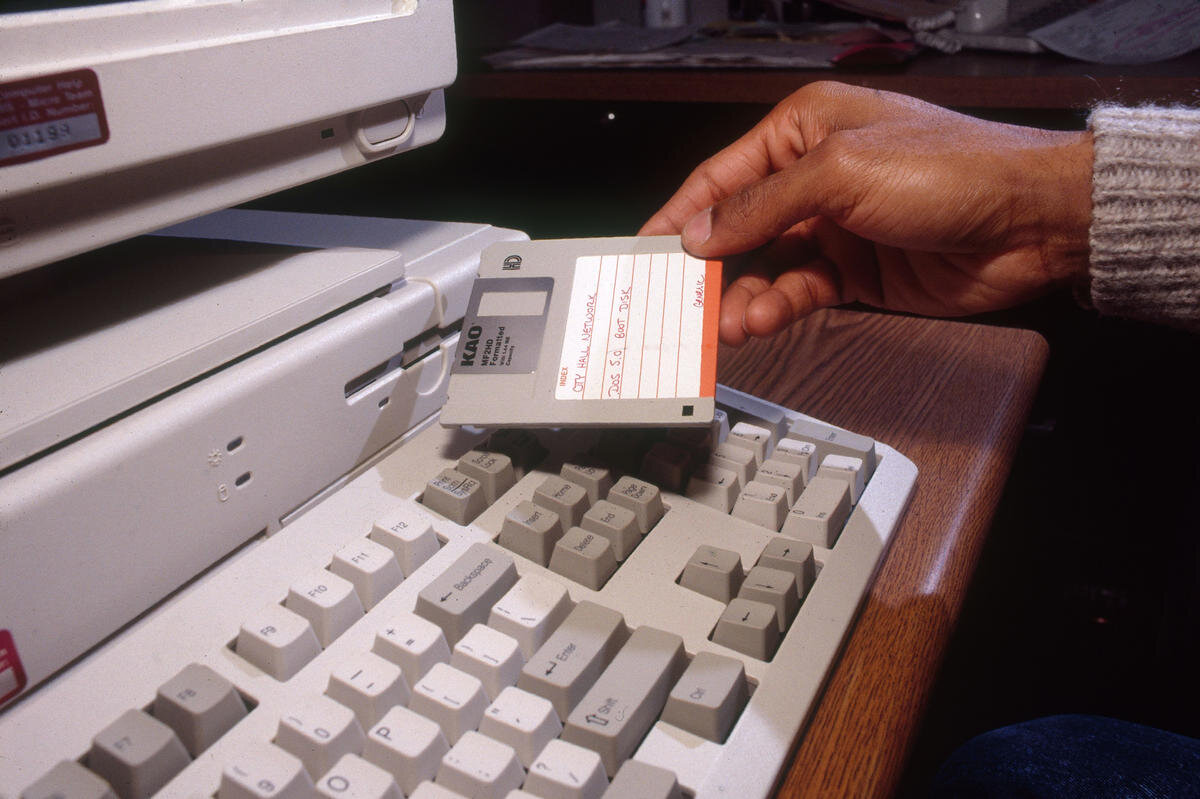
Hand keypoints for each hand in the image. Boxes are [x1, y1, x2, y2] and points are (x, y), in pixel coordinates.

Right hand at [639, 82, 1092, 344]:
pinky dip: (777, 307)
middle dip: (708, 266)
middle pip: (739, 227)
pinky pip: (800, 291)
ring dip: (741, 295)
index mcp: (804, 128)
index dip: (680, 214)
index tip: (644, 250)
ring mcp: (835, 227)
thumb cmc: (954, 168)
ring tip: (725, 322)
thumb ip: (763, 205)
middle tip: (677, 300)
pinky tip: (762, 319)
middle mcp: (815, 176)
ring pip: (765, 266)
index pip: (722, 176)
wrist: (1032, 221)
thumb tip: (702, 231)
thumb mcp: (841, 172)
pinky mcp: (856, 272)